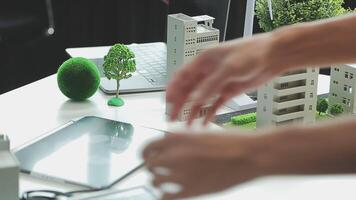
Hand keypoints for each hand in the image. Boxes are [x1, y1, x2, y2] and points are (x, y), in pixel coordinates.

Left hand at [143, 133, 262, 199]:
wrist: (249, 154)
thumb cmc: (231, 142)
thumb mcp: (200, 133)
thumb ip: (181, 140)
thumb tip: (167, 147)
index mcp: (177, 137)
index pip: (147, 147)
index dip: (144, 154)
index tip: (146, 157)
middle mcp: (175, 154)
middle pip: (148, 165)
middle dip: (151, 167)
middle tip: (156, 169)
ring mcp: (182, 173)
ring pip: (154, 181)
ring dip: (156, 181)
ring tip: (163, 181)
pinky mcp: (191, 190)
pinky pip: (166, 197)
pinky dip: (164, 196)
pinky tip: (169, 194)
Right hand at [166, 33, 283, 124]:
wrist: (272, 57)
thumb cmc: (251, 53)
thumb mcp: (228, 68)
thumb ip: (211, 84)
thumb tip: (195, 99)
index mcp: (203, 61)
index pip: (182, 76)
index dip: (173, 89)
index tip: (167, 103)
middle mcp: (208, 72)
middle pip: (188, 90)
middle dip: (179, 104)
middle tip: (172, 117)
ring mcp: (218, 82)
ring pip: (200, 99)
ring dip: (192, 111)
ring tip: (186, 124)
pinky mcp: (228, 91)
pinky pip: (214, 104)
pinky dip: (208, 113)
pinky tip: (203, 122)